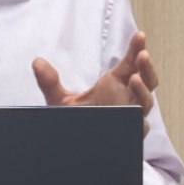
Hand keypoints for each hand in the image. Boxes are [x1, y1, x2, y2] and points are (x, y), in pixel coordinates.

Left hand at [32, 31, 158, 136]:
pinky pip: (140, 127)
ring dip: (143, 90)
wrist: (76, 148)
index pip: (131, 63)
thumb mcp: (60, 100)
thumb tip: (36, 63)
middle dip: (146, 68)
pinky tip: (136, 114)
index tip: (139, 36)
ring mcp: (130, 116)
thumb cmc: (75, 121)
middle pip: (146, 80)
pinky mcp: (129, 133)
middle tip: (142, 55)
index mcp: (114, 85)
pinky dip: (140, 121)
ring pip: (146, 102)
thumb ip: (50, 82)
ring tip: (135, 78)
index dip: (136, 49)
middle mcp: (126, 98)